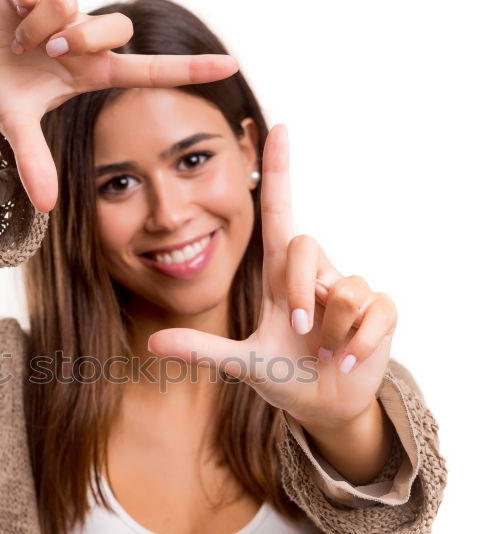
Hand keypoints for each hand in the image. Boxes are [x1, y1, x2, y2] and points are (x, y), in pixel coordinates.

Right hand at [0, 0, 237, 212]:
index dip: (190, 69)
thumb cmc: (4, 100)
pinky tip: (12, 5)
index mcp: (93, 74)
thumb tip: (46, 206)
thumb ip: (34, 161)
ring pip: (71, 2)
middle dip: (81, 38)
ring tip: (17, 43)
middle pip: (116, 26)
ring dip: (40, 24)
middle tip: (48, 54)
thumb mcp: (17, 129)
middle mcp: (83, 42)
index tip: (232, 66)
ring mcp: (59, 12)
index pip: (152, 70)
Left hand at [147, 124, 397, 431]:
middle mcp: (316, 275)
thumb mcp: (243, 363)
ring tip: (328, 351)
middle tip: (301, 332)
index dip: (278, 172)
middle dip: (300, 294)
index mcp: (282, 276)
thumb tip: (152, 344)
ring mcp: (351, 291)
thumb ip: (202, 350)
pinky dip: (360, 344)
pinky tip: (350, 361)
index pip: (280, 213)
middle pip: (305, 247)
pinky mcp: (381, 311)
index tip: (276, 128)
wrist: (323, 405)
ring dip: (331, 332)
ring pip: (344, 289)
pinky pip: (375, 312)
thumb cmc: (284, 373)